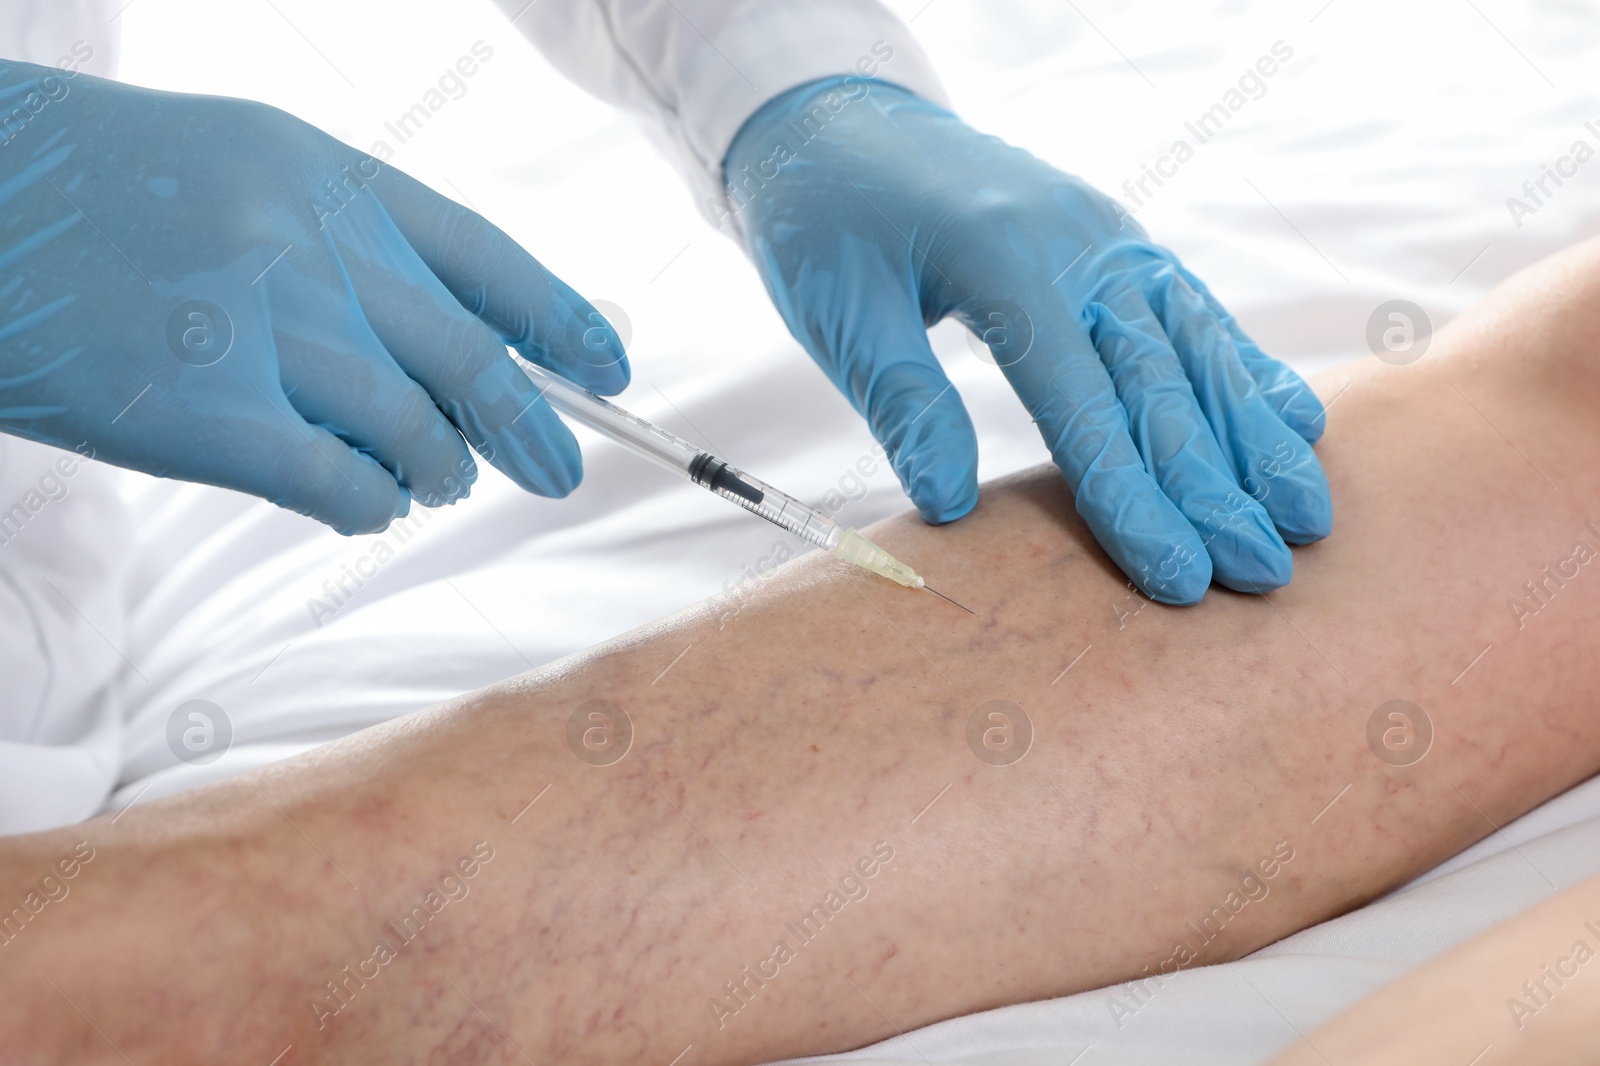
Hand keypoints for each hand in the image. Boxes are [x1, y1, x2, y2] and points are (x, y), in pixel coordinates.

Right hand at [0, 62, 626, 533]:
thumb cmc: (93, 196)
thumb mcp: (238, 169)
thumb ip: (347, 240)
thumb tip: (453, 343)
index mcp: (326, 171)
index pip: (488, 257)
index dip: (562, 321)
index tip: (611, 368)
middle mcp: (312, 244)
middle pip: (473, 362)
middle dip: (533, 429)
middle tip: (560, 471)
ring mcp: (264, 330)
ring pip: (417, 436)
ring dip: (434, 472)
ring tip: (423, 480)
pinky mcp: (208, 416)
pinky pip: (345, 488)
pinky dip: (368, 506)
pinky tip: (357, 502)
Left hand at [723, 77, 1330, 603]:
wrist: (842, 126)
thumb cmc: (828, 222)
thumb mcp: (840, 310)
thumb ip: (902, 400)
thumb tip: (948, 506)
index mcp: (1007, 259)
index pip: (1083, 402)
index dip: (1131, 499)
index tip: (1176, 578)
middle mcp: (1080, 245)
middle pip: (1159, 383)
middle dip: (1215, 487)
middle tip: (1263, 574)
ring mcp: (1109, 240)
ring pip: (1198, 347)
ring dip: (1254, 437)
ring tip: (1308, 517)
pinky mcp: (1117, 244)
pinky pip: (1194, 312)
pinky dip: (1246, 370)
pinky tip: (1296, 421)